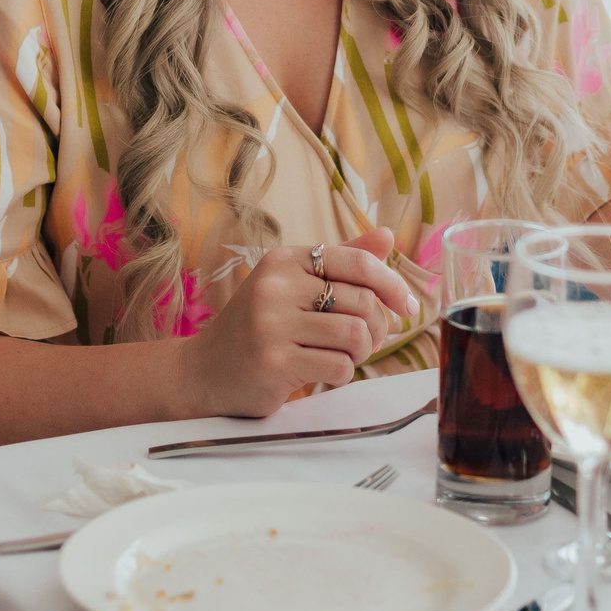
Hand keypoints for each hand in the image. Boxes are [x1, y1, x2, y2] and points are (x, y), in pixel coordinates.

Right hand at [175, 226, 420, 417]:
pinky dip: (341, 374)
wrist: (203, 372)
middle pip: (362, 302)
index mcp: (284, 260)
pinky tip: (322, 373)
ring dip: (361, 353)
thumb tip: (388, 236)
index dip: (392, 283)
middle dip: (375, 327)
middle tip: (364, 342)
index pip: (357, 261)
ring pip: (355, 335)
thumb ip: (340, 262)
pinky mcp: (274, 363)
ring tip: (344, 357)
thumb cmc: (257, 327)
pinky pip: (338, 367)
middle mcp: (275, 286)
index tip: (407, 305)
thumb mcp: (292, 286)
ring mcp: (272, 325)